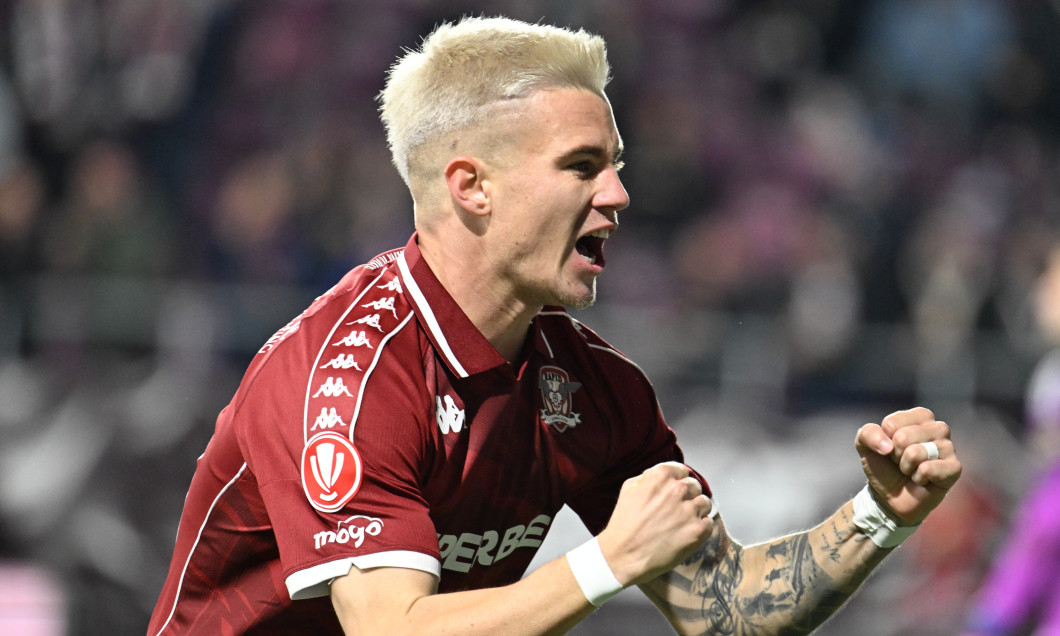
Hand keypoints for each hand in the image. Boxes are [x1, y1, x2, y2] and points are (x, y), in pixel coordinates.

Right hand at [596, 462, 715, 586]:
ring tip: (683, 523)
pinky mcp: (697, 531)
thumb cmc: (624, 525)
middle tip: (678, 510)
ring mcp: (689, 510)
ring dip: (697, 511)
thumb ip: (649, 477)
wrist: (623, 555)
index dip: (679, 481)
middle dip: (688, 496)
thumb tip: (664, 478)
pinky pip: (708, 523)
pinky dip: (701, 528)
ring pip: (705, 503)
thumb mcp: (629, 489)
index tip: (676, 491)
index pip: (682, 470)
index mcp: (661, 476)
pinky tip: (687, 534)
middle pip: (695, 486)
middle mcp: (677, 489)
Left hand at [855, 407, 961, 525]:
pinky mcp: (954, 468)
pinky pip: (928, 469)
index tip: (890, 448)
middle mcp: (938, 428)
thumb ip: (868, 434)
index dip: (884, 440)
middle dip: (895, 455)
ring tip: (911, 470)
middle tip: (901, 462)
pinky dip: (918, 478)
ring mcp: (948, 447)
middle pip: (902, 437)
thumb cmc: (883, 466)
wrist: (891, 497)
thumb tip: (887, 445)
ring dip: (905, 467)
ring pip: (915, 452)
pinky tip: (922, 479)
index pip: (891, 423)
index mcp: (919, 416)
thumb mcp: (865, 445)